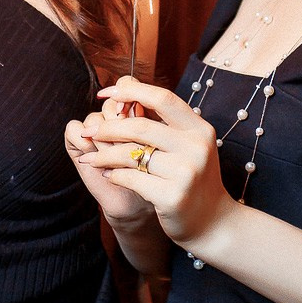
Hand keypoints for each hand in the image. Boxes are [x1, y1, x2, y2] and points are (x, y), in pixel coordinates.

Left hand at [75, 75, 236, 250]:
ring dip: (104, 155)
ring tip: (91, 157)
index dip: (131, 91)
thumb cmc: (191, 177)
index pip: (162, 98)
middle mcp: (196, 147)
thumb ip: (160, 117)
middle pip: (140, 127)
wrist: (213, 221)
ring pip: (131, 155)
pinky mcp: (173, 197)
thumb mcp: (186, 143)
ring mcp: (186, 173)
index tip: (106, 93)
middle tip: (89, 132)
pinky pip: (132, 179)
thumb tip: (123, 81)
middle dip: (108, 128)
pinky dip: (114, 175)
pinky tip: (108, 174)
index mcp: (199, 129)